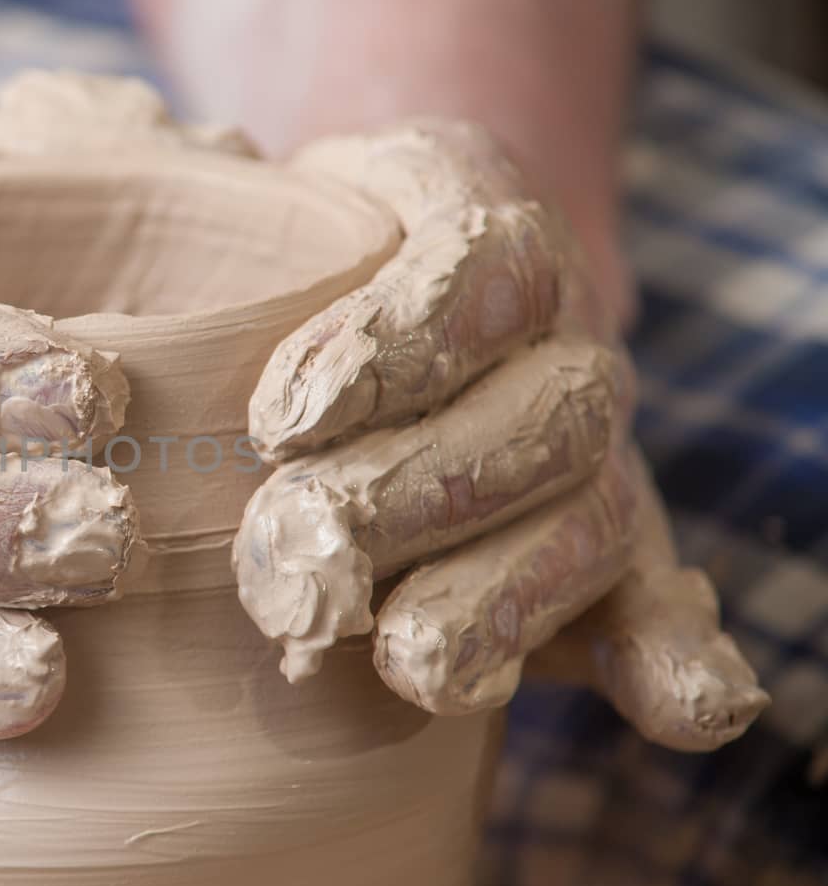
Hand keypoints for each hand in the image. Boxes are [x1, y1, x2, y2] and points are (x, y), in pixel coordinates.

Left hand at [233, 120, 766, 749]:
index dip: (394, 342)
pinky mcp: (605, 562)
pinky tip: (684, 705)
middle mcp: (564, 341)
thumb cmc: (297, 265)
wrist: (392, 289)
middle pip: (540, 415)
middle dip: (415, 494)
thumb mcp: (272, 206)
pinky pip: (661, 604)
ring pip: (590, 522)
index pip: (482, 265)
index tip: (279, 418)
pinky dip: (679, 663)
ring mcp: (594, 456)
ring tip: (407, 657)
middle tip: (294, 543)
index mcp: (489, 229)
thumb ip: (240, 211)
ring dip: (502, 597)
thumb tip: (200, 180)